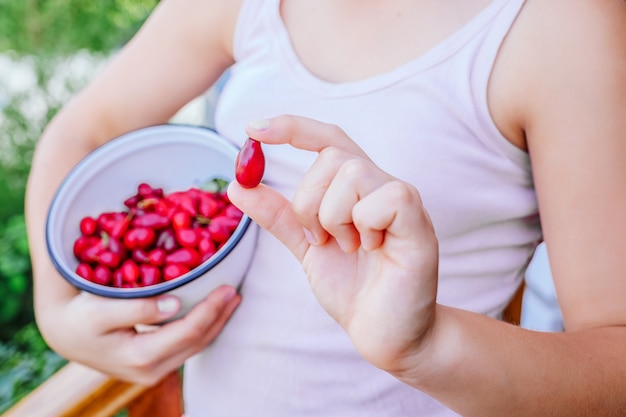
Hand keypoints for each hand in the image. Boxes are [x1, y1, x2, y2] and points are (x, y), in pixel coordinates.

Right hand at [41, 284, 239, 384]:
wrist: (65, 334)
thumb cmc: (80, 317)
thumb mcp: (102, 310)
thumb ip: (138, 307)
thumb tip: (175, 304)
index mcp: (140, 358)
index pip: (188, 332)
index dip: (211, 310)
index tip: (227, 288)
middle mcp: (151, 371)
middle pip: (198, 342)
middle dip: (220, 316)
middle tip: (236, 291)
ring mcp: (154, 371)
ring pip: (196, 347)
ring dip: (216, 323)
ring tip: (231, 300)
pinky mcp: (154, 365)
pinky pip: (187, 346)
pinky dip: (203, 327)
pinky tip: (212, 312)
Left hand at [228, 115, 438, 373]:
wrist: (382, 332)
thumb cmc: (352, 288)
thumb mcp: (305, 246)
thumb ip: (278, 215)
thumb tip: (238, 184)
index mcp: (356, 188)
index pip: (328, 139)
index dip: (292, 127)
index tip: (251, 129)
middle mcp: (381, 185)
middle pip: (332, 156)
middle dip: (309, 202)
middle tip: (320, 240)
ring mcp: (402, 203)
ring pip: (353, 174)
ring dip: (334, 219)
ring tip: (348, 248)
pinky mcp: (419, 225)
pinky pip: (385, 198)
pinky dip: (365, 226)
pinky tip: (372, 250)